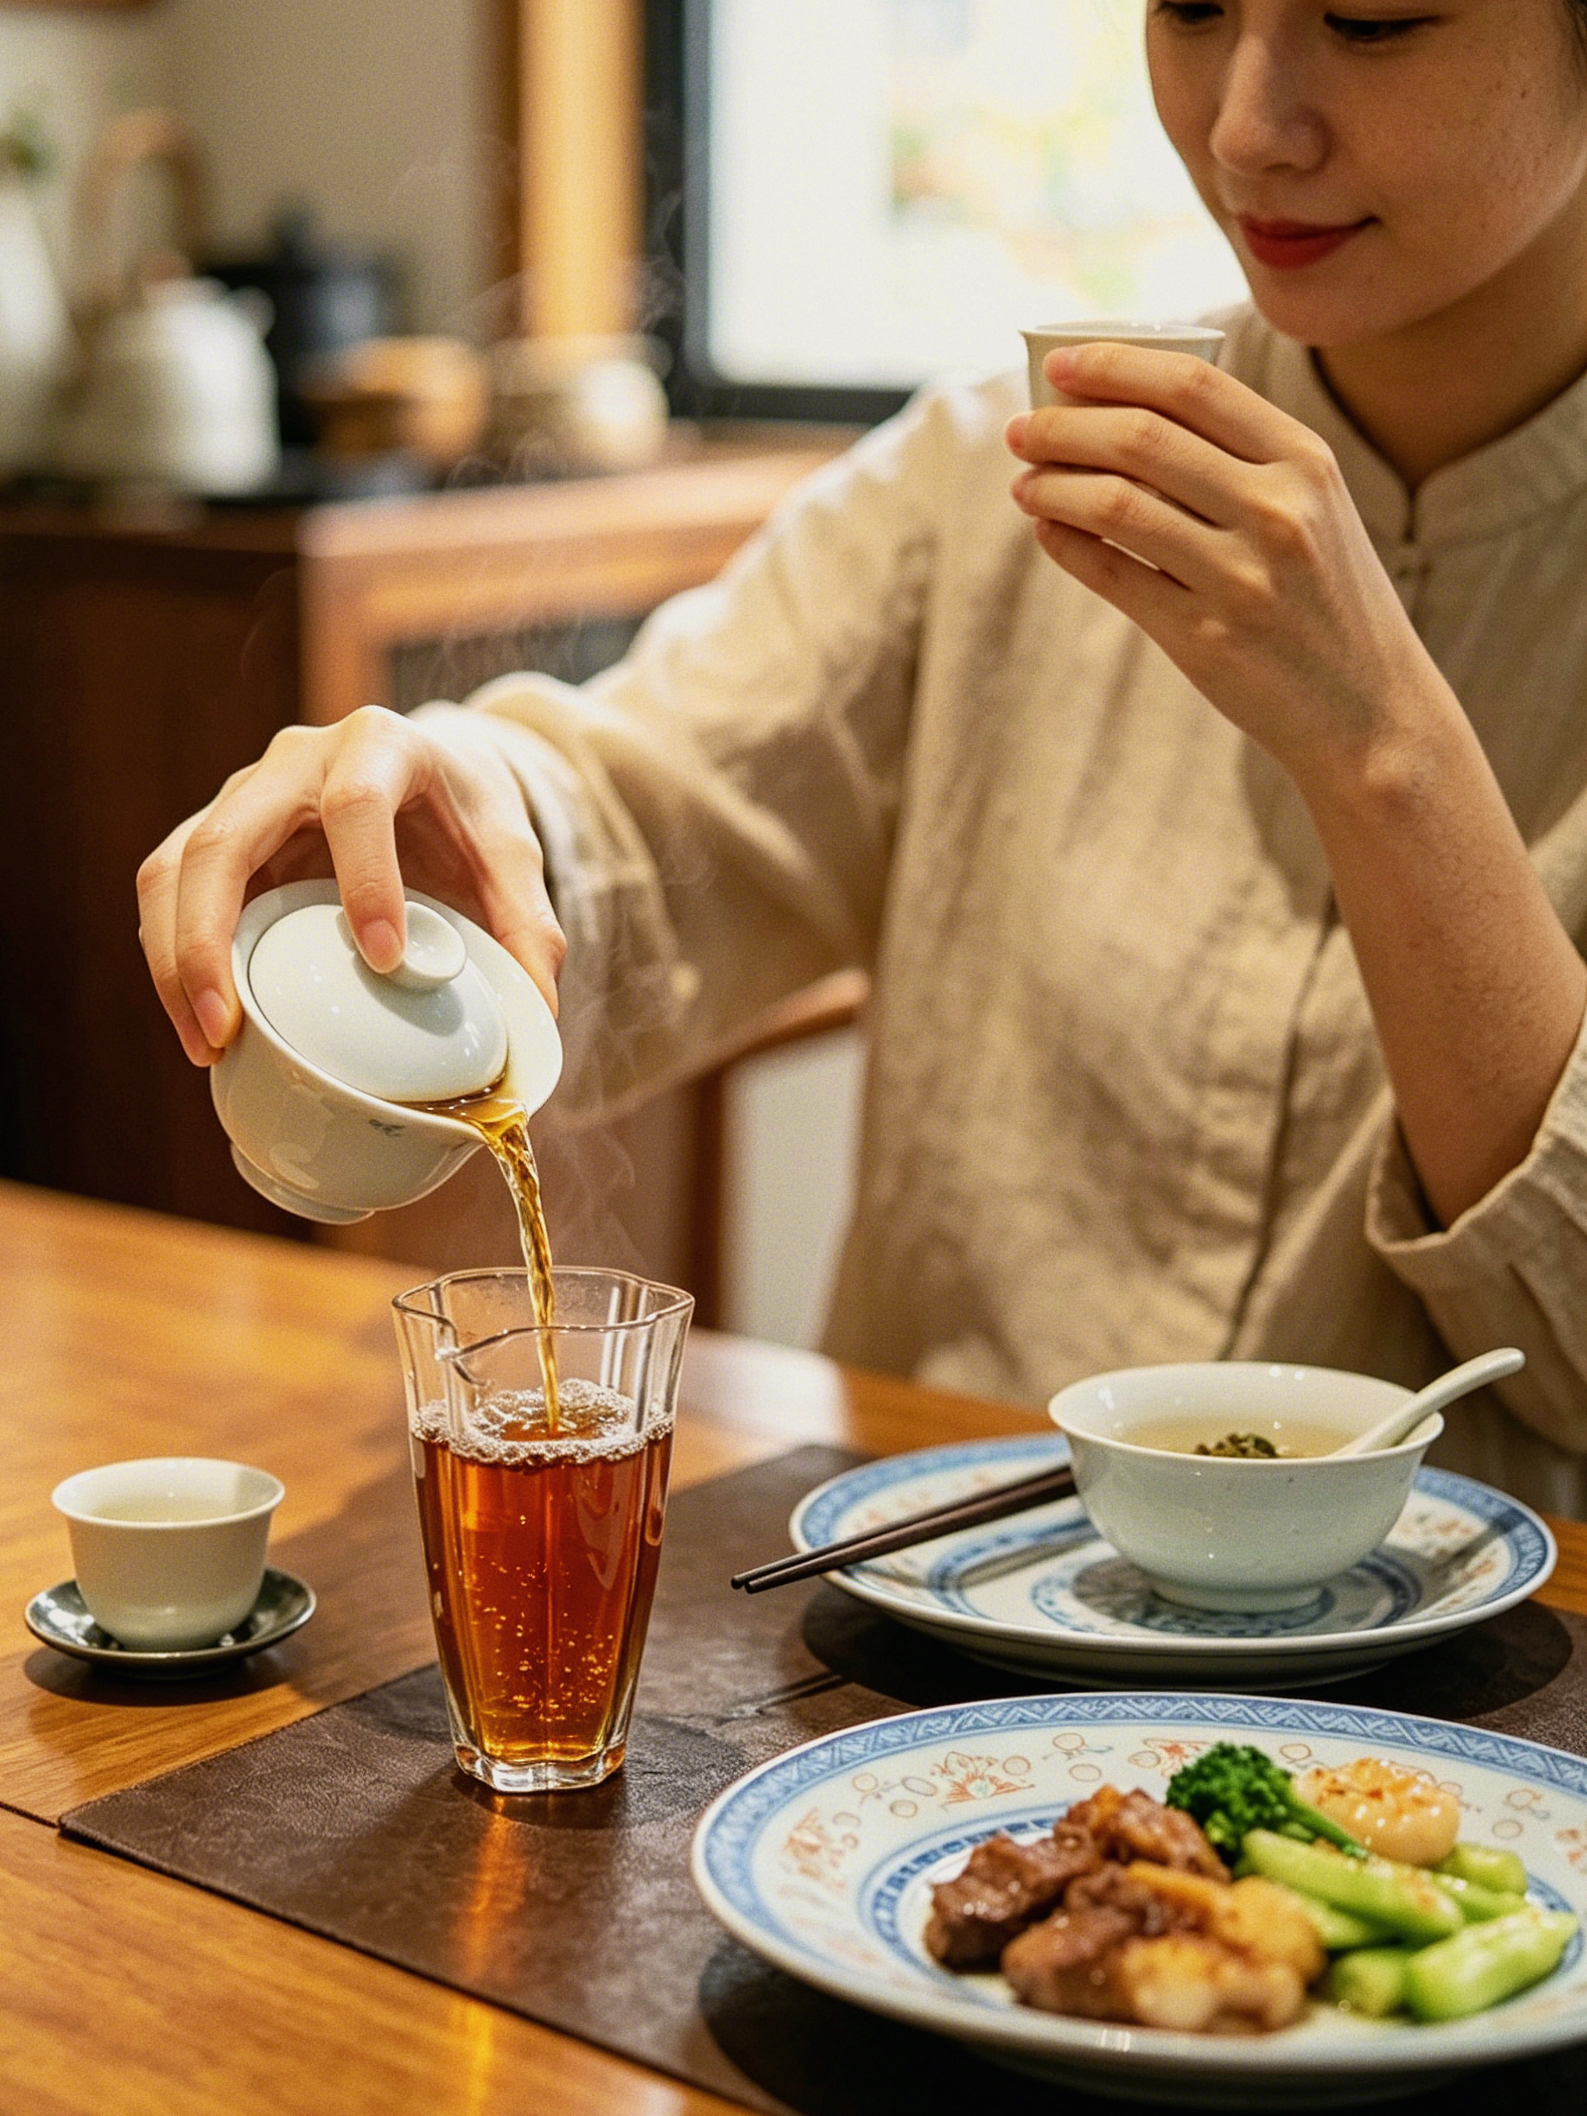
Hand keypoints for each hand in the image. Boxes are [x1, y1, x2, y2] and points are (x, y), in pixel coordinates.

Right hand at [137, 706, 565, 1065]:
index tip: (385, 960)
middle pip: (226, 838)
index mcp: (379, 746)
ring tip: (206, 1043)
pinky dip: (173, 957)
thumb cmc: (465, 814)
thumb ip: (529, 927)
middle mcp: (295, 762)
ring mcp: (245, 795)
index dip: (365, 879)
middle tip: (229, 1027)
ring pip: (178, 866)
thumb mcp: (511, 856)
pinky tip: (201, 1024)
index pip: (356, 804)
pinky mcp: (217, 834)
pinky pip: (170, 890)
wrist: (431, 774)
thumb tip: (536, 1017)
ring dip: (177, 958)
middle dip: (212, 937)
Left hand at [1005, 343, 1457, 785]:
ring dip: (1052, 485)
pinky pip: (1112, 575)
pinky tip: (1046, 529)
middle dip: (1063, 426)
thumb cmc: (1327, 598)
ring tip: (1024, 482)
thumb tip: (1122, 411)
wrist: (1370, 710)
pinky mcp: (1206, 639)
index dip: (1114, 366)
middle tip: (1021, 429)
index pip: (1193, 385)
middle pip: (1141, 438)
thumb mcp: (1315, 509)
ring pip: (1115, 504)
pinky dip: (1066, 543)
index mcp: (1306, 461)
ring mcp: (1241, 578)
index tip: (1060, 365)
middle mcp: (1278, 511)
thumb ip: (1243, 457)